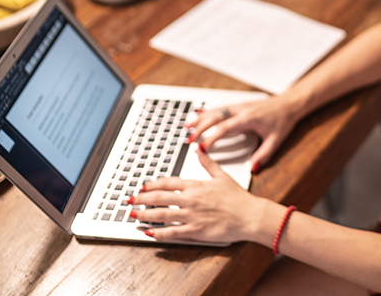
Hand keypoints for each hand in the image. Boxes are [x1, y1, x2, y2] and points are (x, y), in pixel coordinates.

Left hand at [130, 148, 263, 242]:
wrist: (250, 215)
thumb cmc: (238, 198)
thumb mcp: (222, 176)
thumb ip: (208, 163)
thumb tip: (199, 149)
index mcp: (196, 186)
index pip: (168, 183)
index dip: (152, 184)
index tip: (143, 186)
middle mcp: (191, 200)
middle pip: (160, 198)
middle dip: (142, 198)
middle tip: (130, 199)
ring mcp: (192, 216)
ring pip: (162, 215)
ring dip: (145, 214)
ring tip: (133, 214)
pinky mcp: (196, 231)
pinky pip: (173, 232)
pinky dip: (159, 233)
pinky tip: (149, 233)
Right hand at [186, 95, 301, 172]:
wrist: (288, 104)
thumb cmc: (282, 120)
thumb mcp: (276, 140)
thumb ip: (264, 155)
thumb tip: (254, 168)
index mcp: (248, 119)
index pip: (225, 128)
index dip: (212, 137)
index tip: (202, 147)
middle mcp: (240, 110)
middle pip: (215, 117)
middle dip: (200, 128)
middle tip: (189, 140)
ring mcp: (238, 107)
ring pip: (214, 111)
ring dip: (200, 119)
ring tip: (187, 128)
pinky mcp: (237, 106)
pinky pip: (219, 108)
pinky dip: (206, 112)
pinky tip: (197, 115)